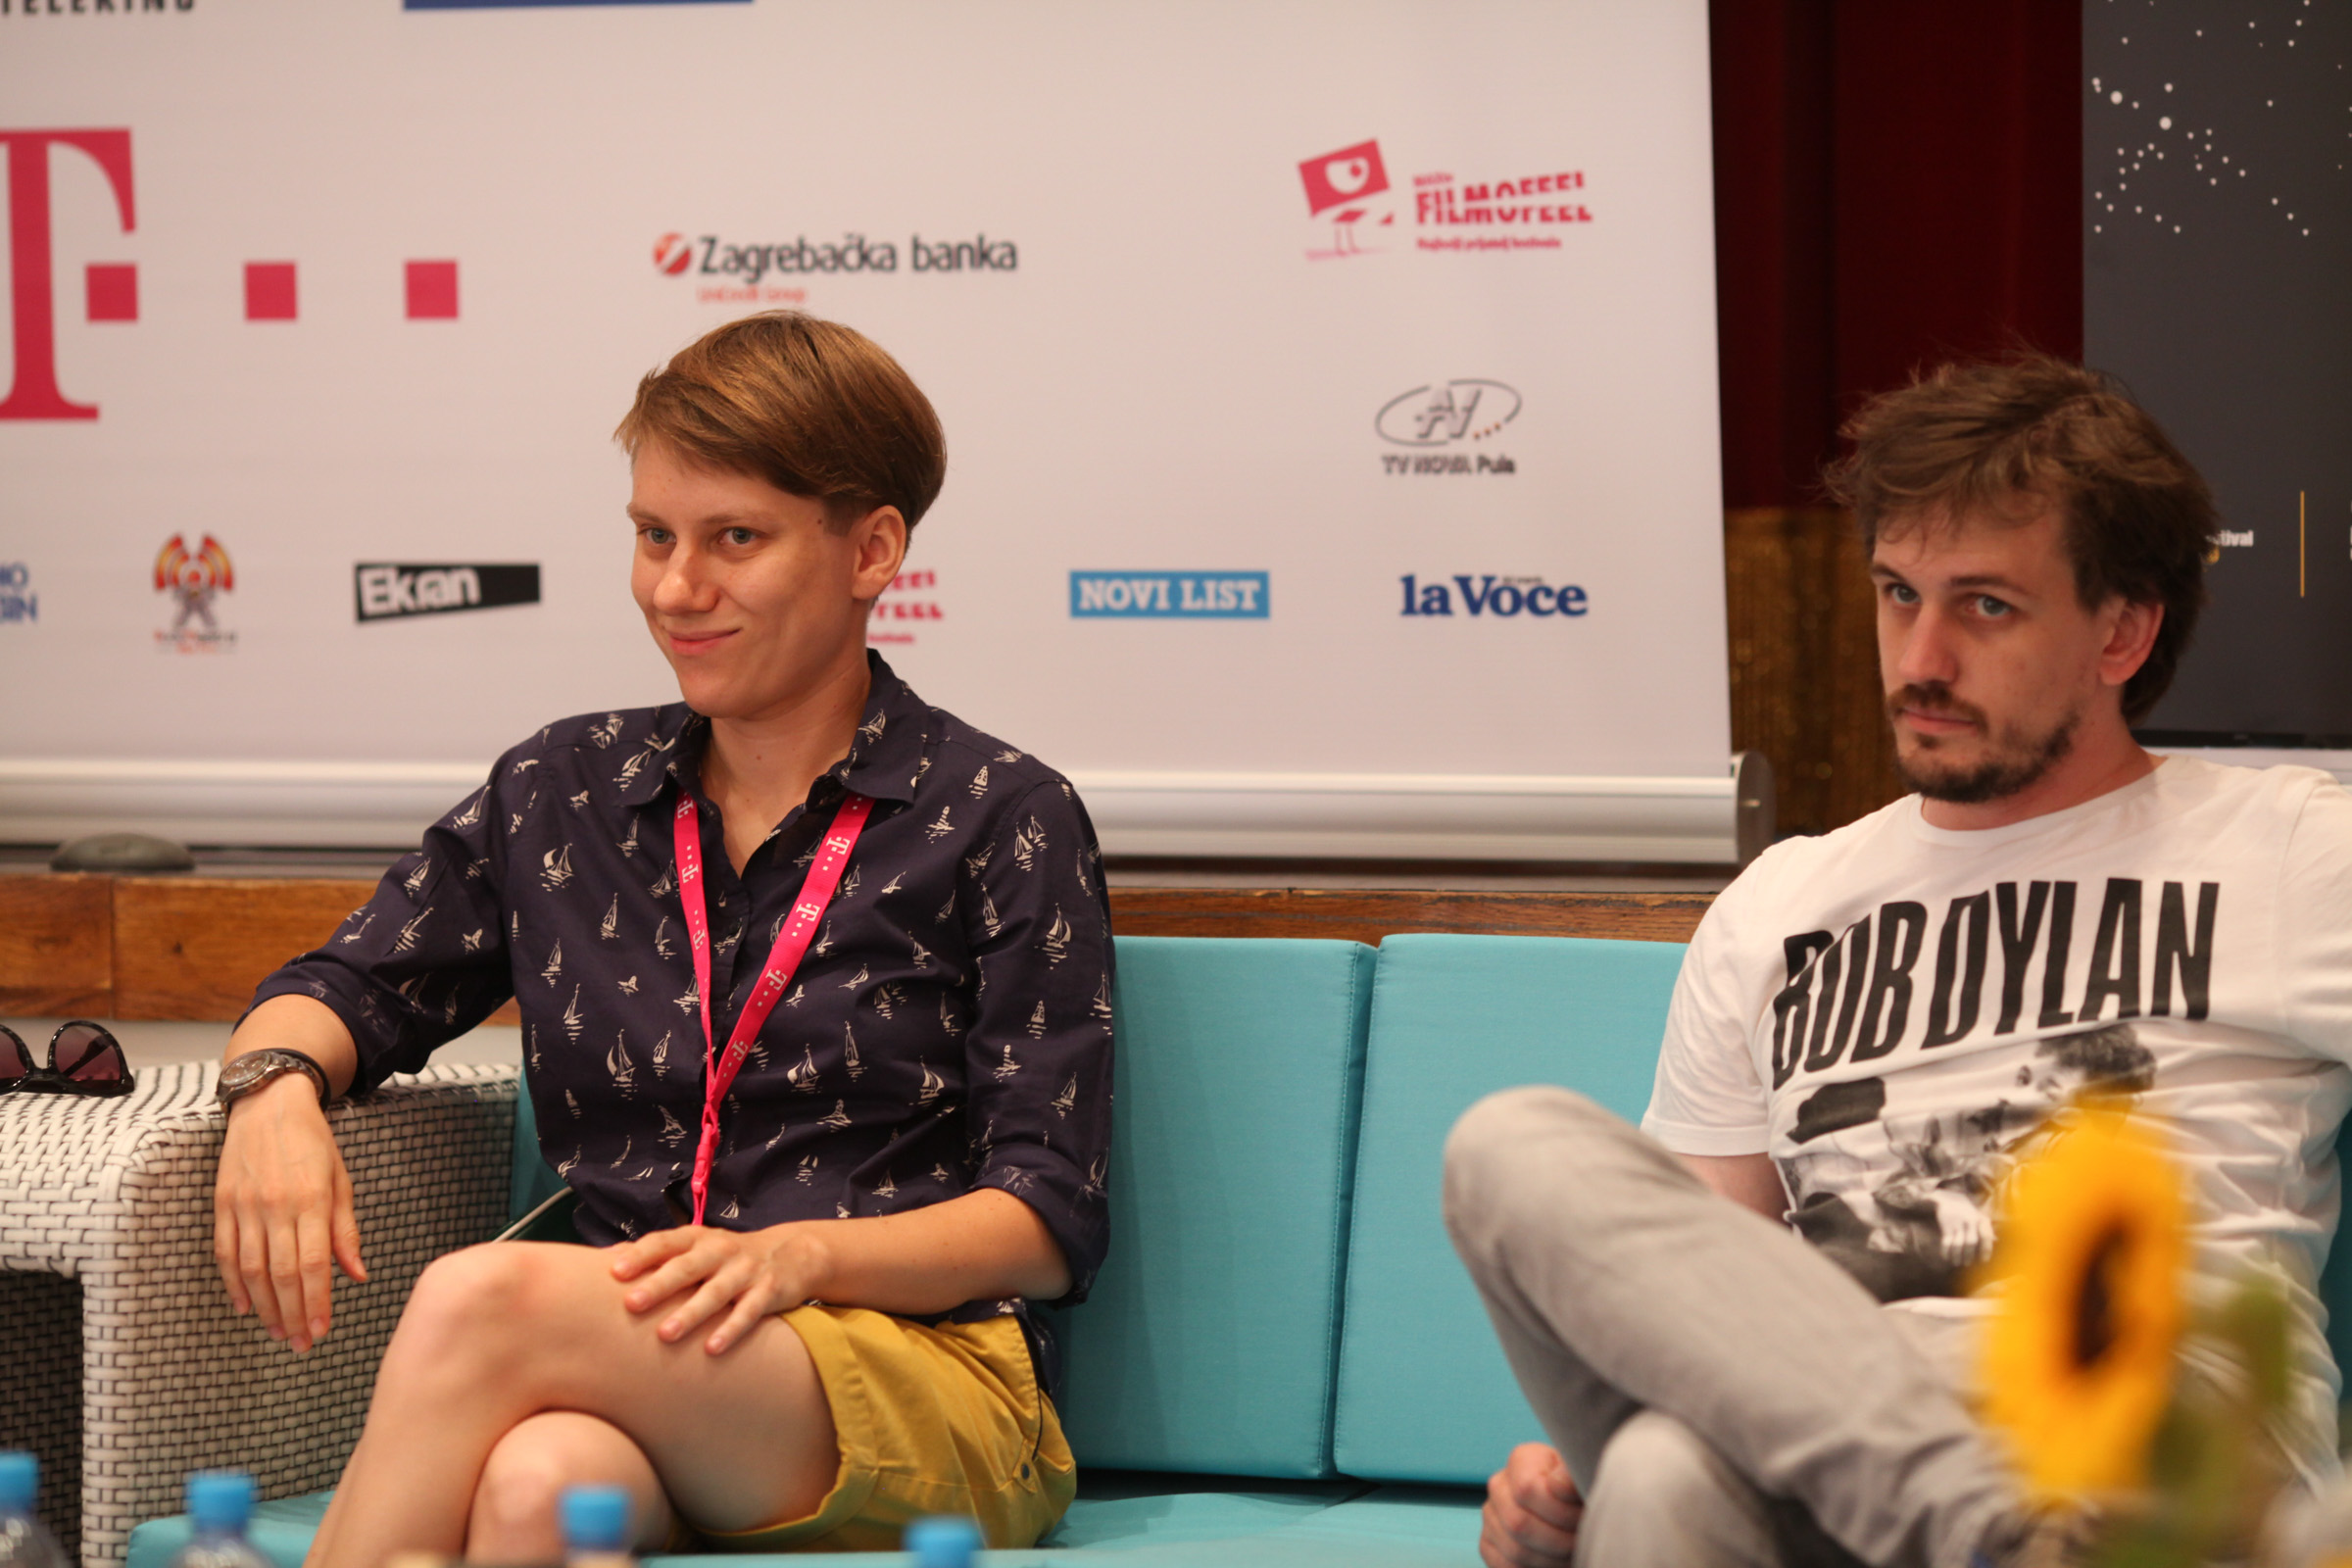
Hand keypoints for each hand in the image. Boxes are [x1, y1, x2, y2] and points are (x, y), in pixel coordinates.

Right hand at [213, 1073, 365, 1352]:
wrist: (268, 1103)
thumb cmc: (313, 1142)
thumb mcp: (340, 1179)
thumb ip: (345, 1230)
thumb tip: (357, 1275)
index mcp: (310, 1199)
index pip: (313, 1264)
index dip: (317, 1302)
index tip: (323, 1331)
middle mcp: (274, 1206)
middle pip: (282, 1274)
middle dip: (293, 1315)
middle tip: (302, 1344)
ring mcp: (244, 1206)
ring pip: (252, 1270)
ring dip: (265, 1307)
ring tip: (279, 1332)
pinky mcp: (222, 1204)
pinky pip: (225, 1253)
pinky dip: (234, 1284)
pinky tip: (246, 1307)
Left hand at [608, 1223, 828, 1354]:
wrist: (792, 1253)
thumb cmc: (728, 1256)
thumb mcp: (697, 1246)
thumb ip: (658, 1252)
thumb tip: (607, 1257)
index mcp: (698, 1238)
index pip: (666, 1242)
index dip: (641, 1255)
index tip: (614, 1271)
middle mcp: (721, 1251)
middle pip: (687, 1267)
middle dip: (659, 1285)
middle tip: (630, 1304)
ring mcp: (745, 1271)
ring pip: (716, 1292)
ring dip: (690, 1313)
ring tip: (665, 1334)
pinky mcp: (768, 1291)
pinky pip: (749, 1312)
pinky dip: (731, 1329)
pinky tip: (712, 1348)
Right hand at [1481, 1443, 1582, 1567]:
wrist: (1578, 1511)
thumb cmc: (1583, 1494)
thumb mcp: (1584, 1478)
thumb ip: (1572, 1477)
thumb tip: (1558, 1484)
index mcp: (1523, 1460)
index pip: (1528, 1489)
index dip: (1562, 1511)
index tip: (1585, 1516)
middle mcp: (1499, 1484)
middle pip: (1519, 1523)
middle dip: (1559, 1540)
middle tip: (1582, 1541)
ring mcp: (1490, 1515)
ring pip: (1515, 1550)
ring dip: (1552, 1559)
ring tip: (1573, 1553)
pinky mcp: (1488, 1543)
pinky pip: (1506, 1565)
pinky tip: (1555, 1562)